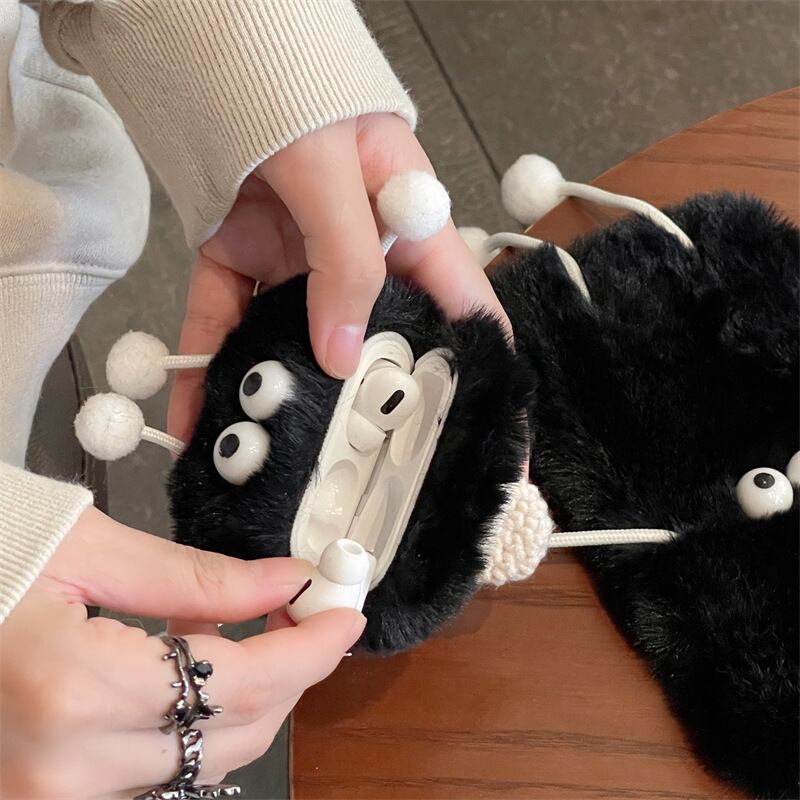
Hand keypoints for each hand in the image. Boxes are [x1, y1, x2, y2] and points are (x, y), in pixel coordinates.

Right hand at [0, 507, 363, 798]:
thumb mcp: (90, 552)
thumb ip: (198, 578)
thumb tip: (285, 583)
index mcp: (72, 693)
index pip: (240, 685)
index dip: (309, 651)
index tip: (343, 620)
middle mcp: (60, 769)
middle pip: (232, 738)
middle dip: (289, 676)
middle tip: (307, 618)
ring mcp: (44, 795)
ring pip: (198, 767)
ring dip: (245, 702)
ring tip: (247, 632)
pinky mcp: (39, 796)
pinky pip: (150, 774)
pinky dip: (191, 724)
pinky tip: (187, 668)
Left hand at [168, 113, 510, 442]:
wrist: (218, 50)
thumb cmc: (298, 89)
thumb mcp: (334, 172)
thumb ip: (345, 263)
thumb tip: (341, 353)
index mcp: (409, 228)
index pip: (464, 310)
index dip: (484, 373)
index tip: (490, 436)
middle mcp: (360, 256)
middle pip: (372, 345)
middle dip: (360, 406)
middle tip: (354, 470)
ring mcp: (299, 264)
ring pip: (291, 343)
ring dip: (272, 395)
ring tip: (262, 458)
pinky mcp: (241, 261)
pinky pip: (224, 322)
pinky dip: (205, 365)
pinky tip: (193, 414)